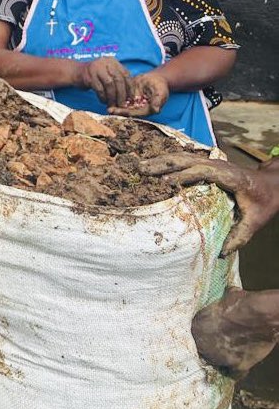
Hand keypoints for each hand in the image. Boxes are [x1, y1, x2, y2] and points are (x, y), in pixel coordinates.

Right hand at [74, 57, 130, 107]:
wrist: (75, 72)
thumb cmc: (95, 76)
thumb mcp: (107, 73)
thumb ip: (117, 79)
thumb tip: (130, 95)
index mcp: (113, 61)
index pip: (126, 74)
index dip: (130, 87)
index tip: (131, 98)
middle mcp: (106, 63)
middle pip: (119, 79)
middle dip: (122, 94)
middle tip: (122, 105)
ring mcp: (97, 68)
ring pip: (110, 84)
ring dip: (112, 97)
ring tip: (113, 105)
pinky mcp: (89, 76)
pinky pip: (99, 89)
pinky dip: (103, 97)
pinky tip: (103, 102)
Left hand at [108, 71, 168, 116]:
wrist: (156, 79)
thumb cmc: (160, 86)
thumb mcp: (161, 92)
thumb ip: (158, 101)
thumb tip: (156, 109)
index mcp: (147, 110)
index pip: (136, 113)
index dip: (128, 113)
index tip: (120, 112)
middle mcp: (139, 109)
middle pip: (127, 112)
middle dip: (119, 112)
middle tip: (110, 110)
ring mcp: (133, 104)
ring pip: (123, 107)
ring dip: (115, 108)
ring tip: (107, 107)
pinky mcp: (129, 98)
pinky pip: (121, 100)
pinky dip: (115, 100)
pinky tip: (107, 98)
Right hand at [139, 154, 278, 254]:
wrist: (274, 183)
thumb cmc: (265, 200)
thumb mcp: (256, 220)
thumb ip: (240, 236)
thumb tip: (221, 252)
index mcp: (229, 176)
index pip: (203, 171)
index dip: (183, 175)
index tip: (165, 182)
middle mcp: (219, 165)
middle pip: (186, 159)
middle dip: (162, 164)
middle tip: (142, 170)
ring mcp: (212, 162)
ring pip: (183, 156)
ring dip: (161, 160)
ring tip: (141, 166)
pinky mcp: (208, 164)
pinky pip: (185, 159)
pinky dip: (168, 161)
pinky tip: (155, 165)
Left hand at [191, 288, 277, 379]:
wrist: (258, 315)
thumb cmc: (239, 303)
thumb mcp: (224, 298)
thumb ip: (220, 301)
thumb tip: (227, 293)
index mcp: (195, 327)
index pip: (191, 336)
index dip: (199, 336)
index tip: (204, 336)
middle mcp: (202, 344)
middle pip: (201, 351)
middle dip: (207, 348)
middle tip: (217, 345)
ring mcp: (218, 357)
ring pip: (215, 363)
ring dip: (220, 360)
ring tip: (226, 355)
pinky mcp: (236, 365)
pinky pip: (234, 374)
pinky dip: (235, 372)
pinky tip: (237, 368)